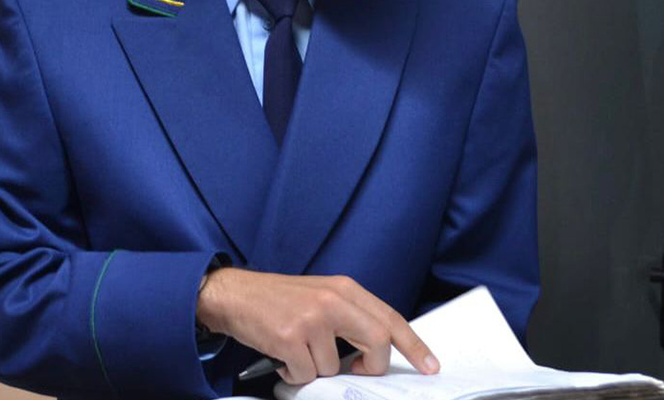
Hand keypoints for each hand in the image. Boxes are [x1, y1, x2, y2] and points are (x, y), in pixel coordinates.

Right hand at [196, 268, 439, 384]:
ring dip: (316, 369)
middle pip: (377, 342)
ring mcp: (311, 319)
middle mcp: (332, 300)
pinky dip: (294, 373)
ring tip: (297, 351)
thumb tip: (376, 350)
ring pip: (335, 367)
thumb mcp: (320, 296)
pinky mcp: (289, 338)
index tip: (430, 365)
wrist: (233, 294)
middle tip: (355, 368)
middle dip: (371, 365)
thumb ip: (349, 316)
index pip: (390, 318)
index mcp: (344, 288)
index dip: (414, 345)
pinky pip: (306, 375)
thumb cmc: (277, 299)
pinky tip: (283, 356)